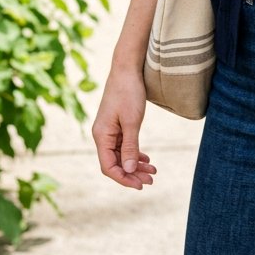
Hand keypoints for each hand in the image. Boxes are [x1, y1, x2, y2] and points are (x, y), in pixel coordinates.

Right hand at [92, 65, 156, 189]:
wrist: (127, 69)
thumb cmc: (128, 92)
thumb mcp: (132, 121)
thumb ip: (131, 147)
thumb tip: (130, 170)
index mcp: (101, 136)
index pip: (109, 167)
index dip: (123, 178)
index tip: (140, 185)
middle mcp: (102, 135)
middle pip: (115, 163)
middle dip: (132, 174)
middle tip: (151, 180)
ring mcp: (109, 131)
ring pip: (121, 155)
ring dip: (136, 165)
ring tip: (153, 171)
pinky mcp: (117, 125)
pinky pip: (124, 146)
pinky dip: (135, 154)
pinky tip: (146, 158)